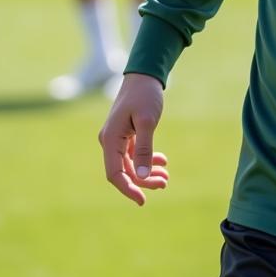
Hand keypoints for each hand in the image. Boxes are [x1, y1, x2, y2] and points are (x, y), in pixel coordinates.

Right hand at [98, 73, 168, 205]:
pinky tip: (162, 161)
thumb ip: (144, 148)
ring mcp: (117, 139)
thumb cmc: (145, 95)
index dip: (128, 189)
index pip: (114, 174)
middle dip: (144, 180)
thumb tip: (143, 175)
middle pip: (124, 171)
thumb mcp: (147, 121)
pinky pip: (134, 154)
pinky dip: (148, 159)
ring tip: (166, 177)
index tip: (143, 200)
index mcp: (110, 139)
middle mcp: (110, 141)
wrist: (144, 76)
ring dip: (147, 172)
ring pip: (131, 164)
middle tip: (165, 183)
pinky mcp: (126, 135)